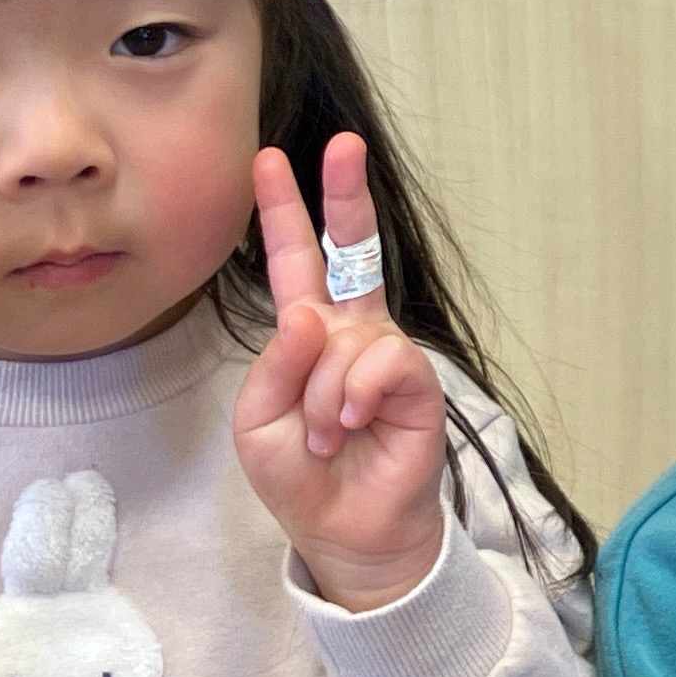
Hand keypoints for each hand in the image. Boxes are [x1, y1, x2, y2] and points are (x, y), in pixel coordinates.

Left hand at [237, 134, 450, 610]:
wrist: (347, 532)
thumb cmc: (301, 476)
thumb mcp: (258, 422)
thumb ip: (274, 366)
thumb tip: (311, 315)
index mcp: (307, 335)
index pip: (296, 262)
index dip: (283, 212)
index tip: (269, 160)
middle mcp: (351, 333)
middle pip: (352, 249)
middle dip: (346, 195)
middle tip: (344, 145)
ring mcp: (386, 354)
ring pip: (344, 340)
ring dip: (324, 396)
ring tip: (328, 437)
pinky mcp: (417, 382)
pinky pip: (380, 363)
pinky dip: (355, 397)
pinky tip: (354, 426)